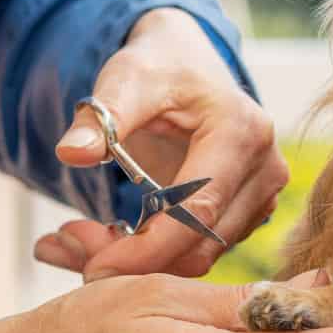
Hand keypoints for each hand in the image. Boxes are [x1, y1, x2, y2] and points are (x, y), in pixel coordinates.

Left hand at [38, 7, 288, 279]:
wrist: (186, 65)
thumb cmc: (160, 68)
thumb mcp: (127, 80)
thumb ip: (101, 116)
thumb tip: (72, 153)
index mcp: (241, 132)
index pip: (196, 211)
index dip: (145, 251)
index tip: (91, 267)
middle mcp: (265, 170)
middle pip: (200, 244)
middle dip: (132, 260)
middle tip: (67, 248)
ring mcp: (261, 197)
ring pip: (198, 257)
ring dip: (138, 264)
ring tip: (76, 241)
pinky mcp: (247, 214)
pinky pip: (198, 252)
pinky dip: (151, 258)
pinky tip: (105, 240)